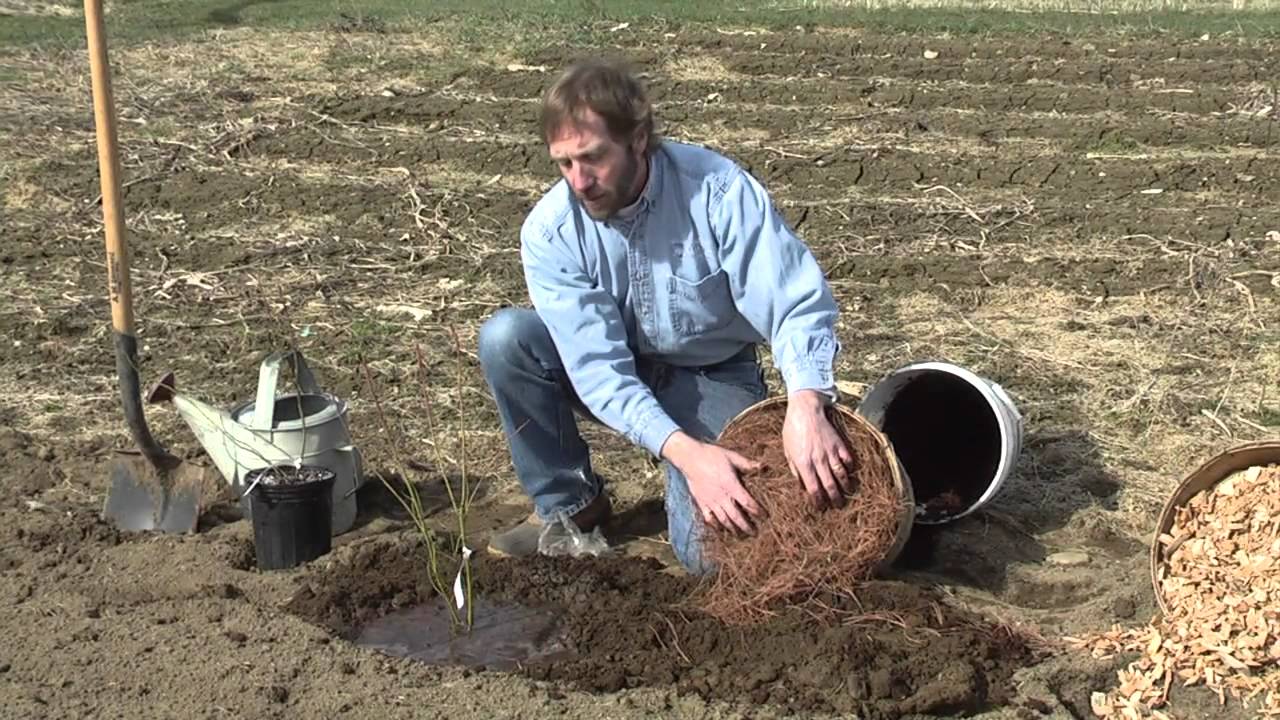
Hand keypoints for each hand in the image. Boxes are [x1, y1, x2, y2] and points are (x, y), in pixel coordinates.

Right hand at [661, 431, 762, 534]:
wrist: (690, 458)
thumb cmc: (712, 455)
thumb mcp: (732, 457)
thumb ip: (747, 464)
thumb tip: (763, 467)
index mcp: (731, 485)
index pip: (747, 503)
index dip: (757, 511)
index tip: (765, 516)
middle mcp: (721, 496)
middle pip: (736, 517)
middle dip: (746, 526)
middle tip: (754, 533)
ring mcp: (710, 501)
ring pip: (723, 520)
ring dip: (732, 529)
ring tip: (740, 535)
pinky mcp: (701, 502)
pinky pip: (708, 518)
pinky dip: (715, 526)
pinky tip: (720, 530)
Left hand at [783, 390, 853, 509]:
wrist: (805, 410)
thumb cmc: (792, 429)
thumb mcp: (787, 450)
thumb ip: (794, 468)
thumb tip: (800, 484)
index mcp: (803, 463)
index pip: (813, 489)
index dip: (817, 501)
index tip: (820, 506)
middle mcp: (818, 460)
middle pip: (829, 485)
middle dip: (834, 498)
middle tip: (838, 506)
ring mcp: (831, 452)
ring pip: (841, 475)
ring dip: (845, 486)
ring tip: (848, 493)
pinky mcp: (839, 444)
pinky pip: (848, 460)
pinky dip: (850, 468)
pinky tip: (850, 473)